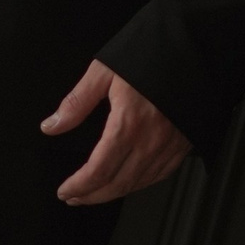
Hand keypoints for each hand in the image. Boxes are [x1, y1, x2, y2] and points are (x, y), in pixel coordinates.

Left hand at [43, 61, 191, 206]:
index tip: (65, 191)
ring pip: (138, 184)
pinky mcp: (183, 144)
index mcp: (128, 124)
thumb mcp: (105, 72)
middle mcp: (151, 141)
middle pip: (117, 184)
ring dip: (113, 193)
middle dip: (92, 195)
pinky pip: (160, 175)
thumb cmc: (149, 54)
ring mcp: (170, 146)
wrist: (192, 47)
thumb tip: (52, 125)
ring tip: (95, 193)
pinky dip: (140, 184)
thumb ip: (77, 102)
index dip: (79, 186)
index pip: (98, 170)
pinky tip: (129, 182)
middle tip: (74, 197)